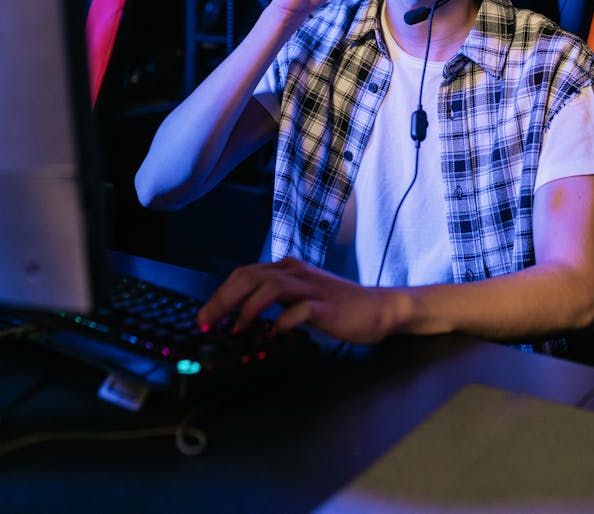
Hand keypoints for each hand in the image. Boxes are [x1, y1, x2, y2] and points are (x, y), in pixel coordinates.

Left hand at [197, 257, 400, 344]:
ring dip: (247, 309)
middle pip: (250, 276)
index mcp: (287, 268)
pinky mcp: (325, 305)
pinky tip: (273, 336)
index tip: (205, 317)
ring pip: (269, 286)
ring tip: (235, 329)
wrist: (377, 308)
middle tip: (207, 323)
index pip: (244, 274)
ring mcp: (311, 286)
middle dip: (223, 300)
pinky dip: (281, 323)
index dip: (221, 295)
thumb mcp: (301, 297)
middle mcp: (295, 271)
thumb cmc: (338, 306)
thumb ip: (276, 301)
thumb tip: (242, 317)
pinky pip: (298, 310)